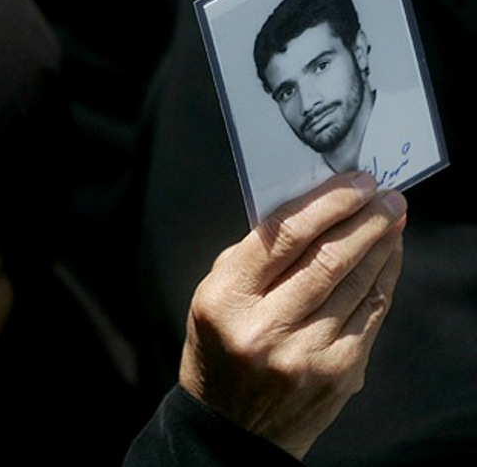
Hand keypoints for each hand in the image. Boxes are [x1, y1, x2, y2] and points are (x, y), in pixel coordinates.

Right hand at [179, 171, 405, 458]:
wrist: (233, 426)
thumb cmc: (221, 347)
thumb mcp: (216, 295)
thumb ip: (256, 254)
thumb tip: (315, 211)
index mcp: (226, 300)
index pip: (284, 238)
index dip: (326, 203)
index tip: (354, 182)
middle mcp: (265, 328)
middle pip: (327, 257)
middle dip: (364, 219)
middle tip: (386, 194)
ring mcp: (306, 354)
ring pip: (356, 283)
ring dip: (381, 244)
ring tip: (393, 218)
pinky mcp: (339, 373)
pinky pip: (370, 313)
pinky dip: (384, 278)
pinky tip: (388, 256)